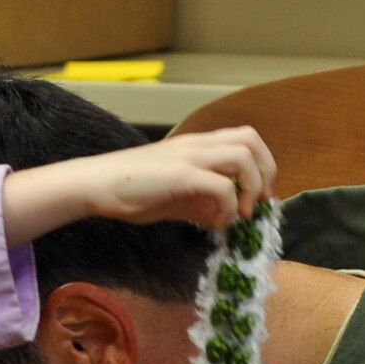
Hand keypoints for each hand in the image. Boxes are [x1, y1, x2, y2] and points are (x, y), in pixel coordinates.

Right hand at [1, 127, 277, 244]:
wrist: (98, 185)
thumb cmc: (132, 190)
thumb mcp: (175, 196)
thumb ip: (202, 202)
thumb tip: (224, 217)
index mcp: (198, 145)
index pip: (246, 140)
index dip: (262, 167)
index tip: (258, 198)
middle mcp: (198, 145)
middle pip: (252, 140)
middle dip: (265, 173)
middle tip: (258, 204)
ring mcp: (190, 157)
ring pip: (243, 158)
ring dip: (251, 188)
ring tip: (241, 215)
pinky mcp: (181, 175)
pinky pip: (222, 187)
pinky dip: (229, 207)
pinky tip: (218, 223)